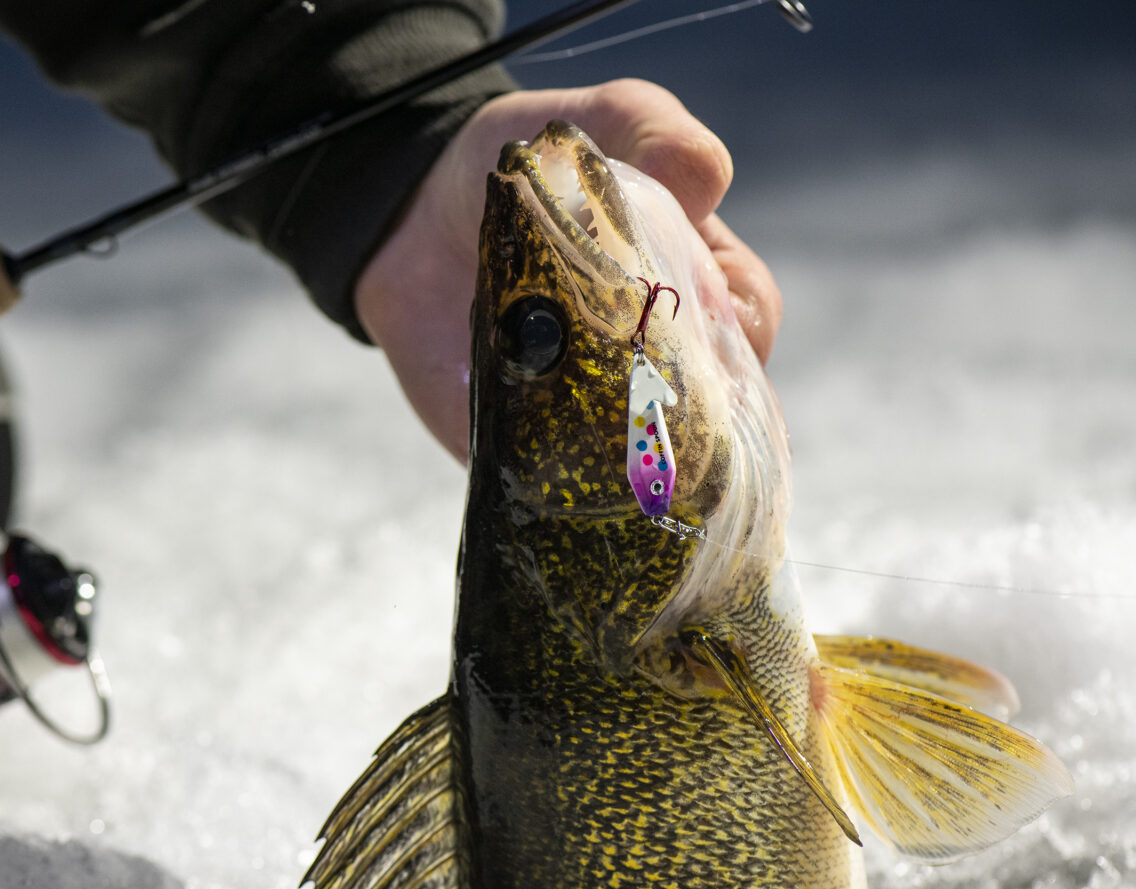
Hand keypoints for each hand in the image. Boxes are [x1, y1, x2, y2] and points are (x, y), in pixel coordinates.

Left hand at [354, 80, 782, 461]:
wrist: (413, 223)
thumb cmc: (529, 170)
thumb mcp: (601, 121)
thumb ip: (654, 133)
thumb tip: (706, 182)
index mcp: (697, 290)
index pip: (750, 327)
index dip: (734, 323)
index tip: (696, 302)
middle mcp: (660, 365)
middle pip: (717, 412)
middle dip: (689, 401)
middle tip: (633, 367)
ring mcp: (600, 418)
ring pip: (649, 467)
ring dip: (629, 451)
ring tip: (586, 411)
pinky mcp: (535, 457)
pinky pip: (564, 494)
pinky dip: (562, 486)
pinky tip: (545, 455)